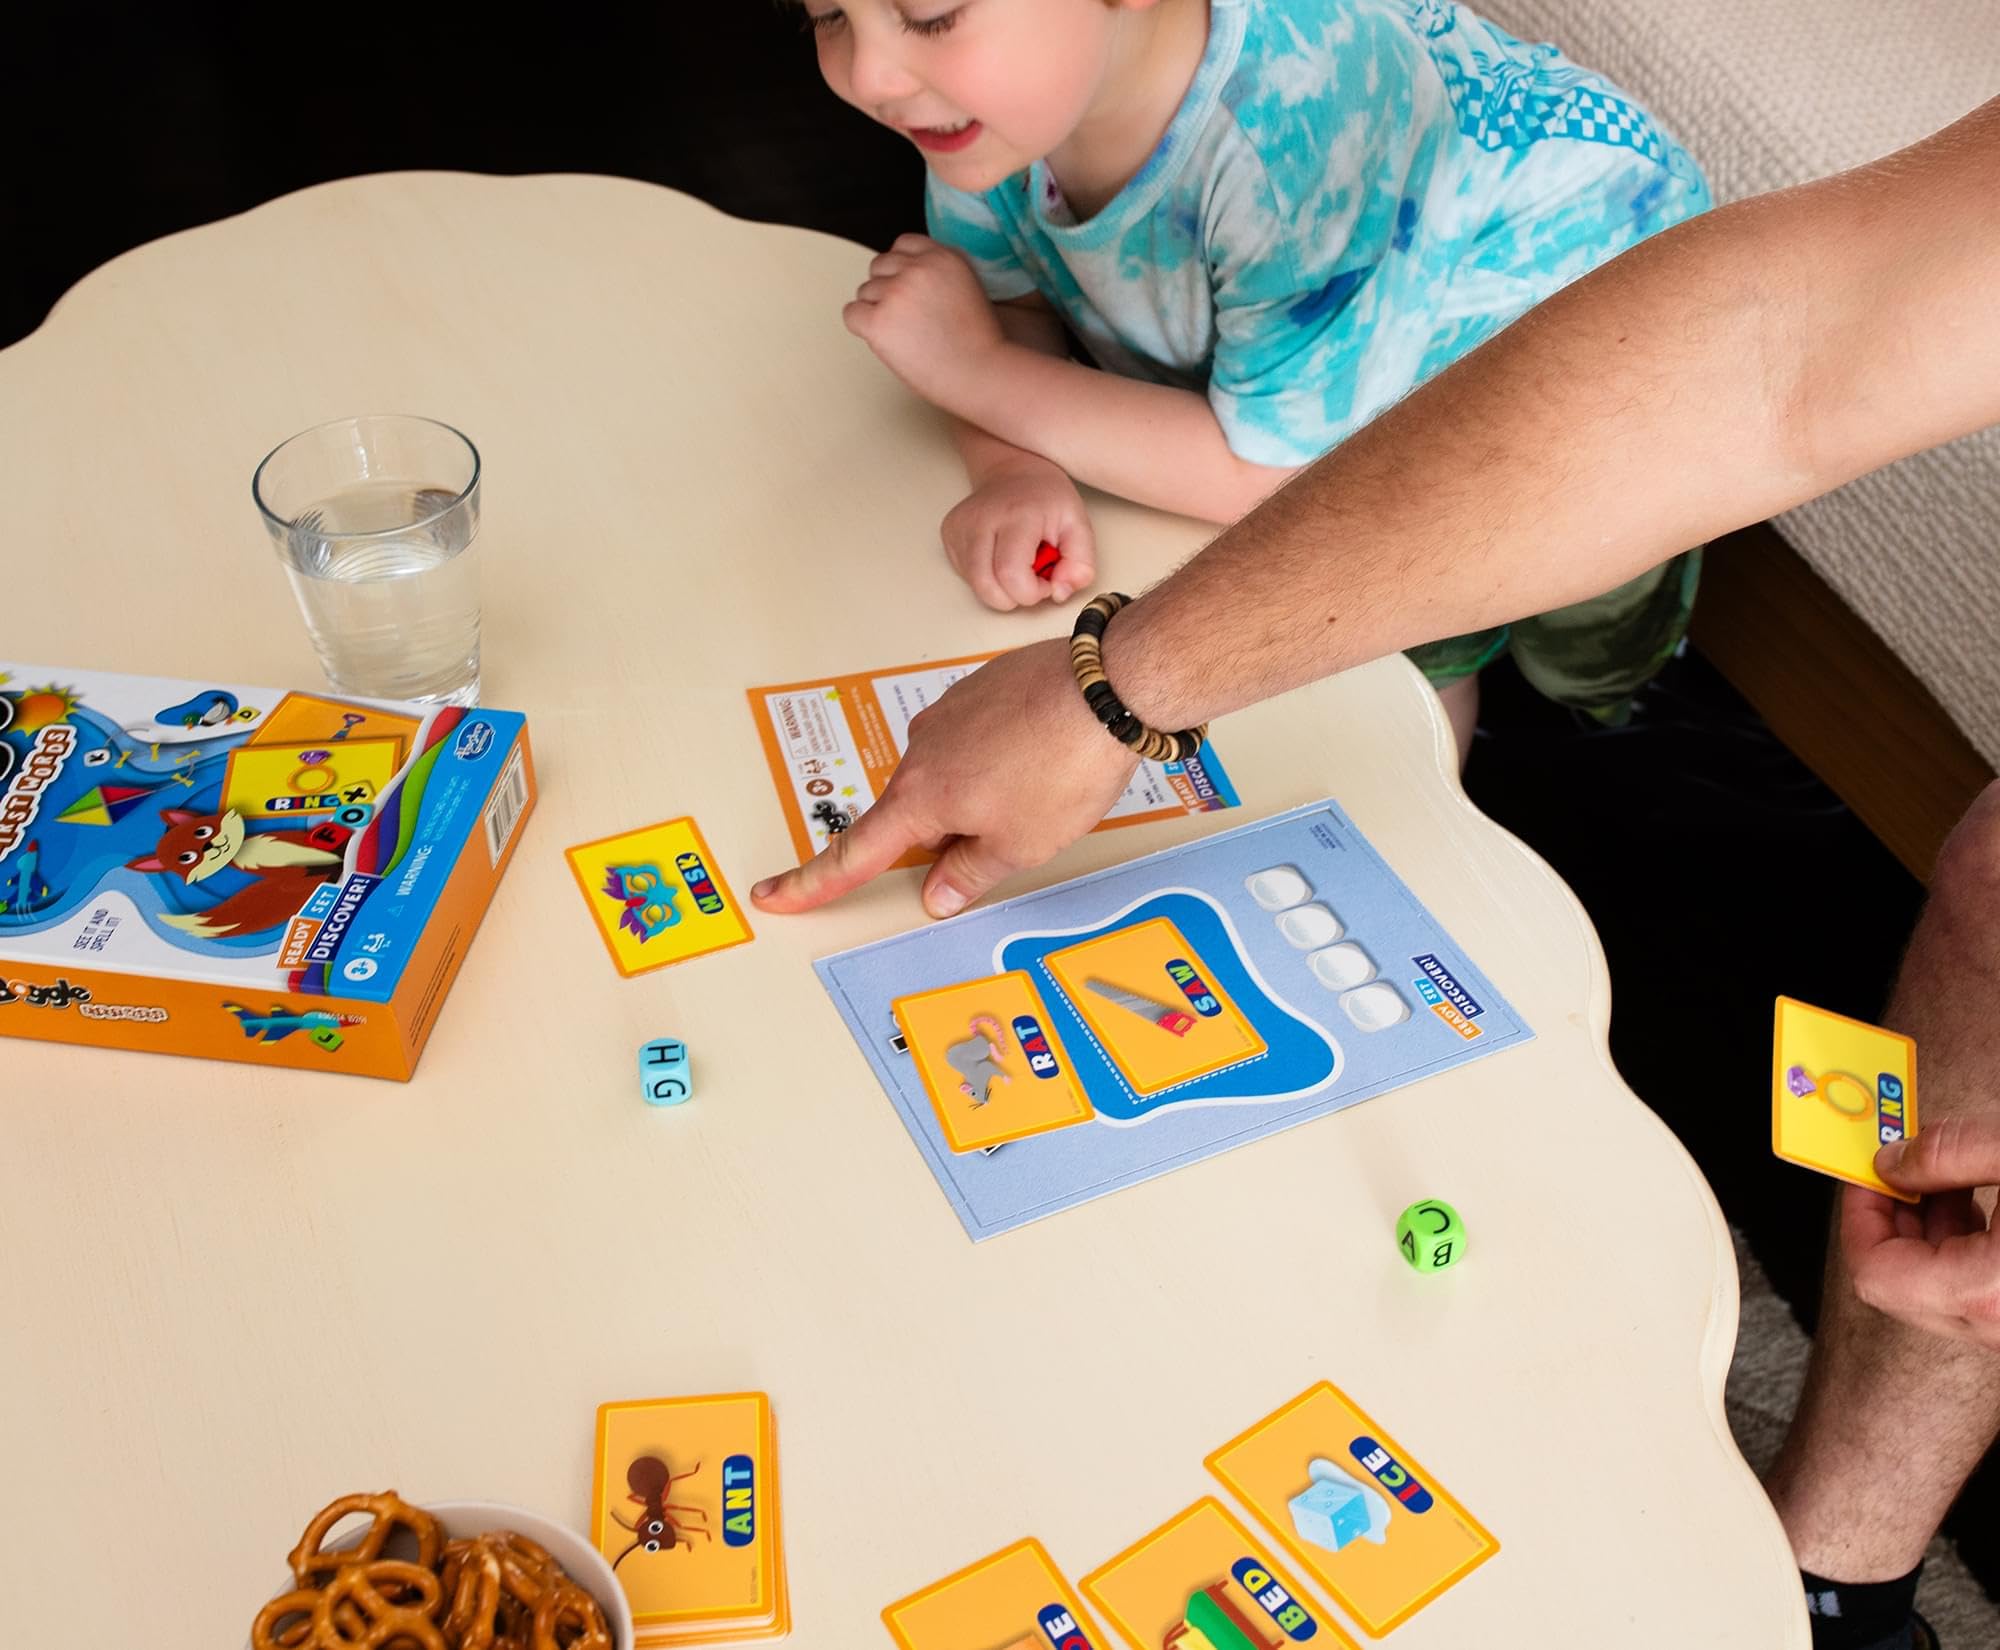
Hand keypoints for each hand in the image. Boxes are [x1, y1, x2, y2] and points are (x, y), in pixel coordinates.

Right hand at [751, 639, 1136, 917]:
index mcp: (920, 797)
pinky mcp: (978, 690)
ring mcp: (948, 713)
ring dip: (980, 794)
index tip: (774, 895)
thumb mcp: (1021, 845)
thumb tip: (937, 894)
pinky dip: (998, 759)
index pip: (855, 854)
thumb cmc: (1064, 766)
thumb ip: (970, 874)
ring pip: (947, 775)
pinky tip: (1041, 758)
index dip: (813, 884)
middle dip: (951, 835)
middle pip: (914, 814)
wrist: (1106, 686)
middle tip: (1013, 836)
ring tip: (1043, 790)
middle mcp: (922, 750)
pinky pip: (974, 739)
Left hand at [844, 234, 1003, 411]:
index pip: (903, 244)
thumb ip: (938, 275)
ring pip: (864, 292)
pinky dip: (862, 328)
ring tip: (906, 337)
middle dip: (886, 290)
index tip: (908, 292)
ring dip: (877, 312)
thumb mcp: (968, 289)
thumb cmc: (977, 345)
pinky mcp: (879, 320)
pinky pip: (851, 314)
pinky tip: (886, 342)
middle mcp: (919, 268)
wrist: (982, 374)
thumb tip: (901, 276)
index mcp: (944, 256)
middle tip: (906, 320)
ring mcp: (897, 292)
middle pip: (879, 266)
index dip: (900, 269)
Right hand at [942, 458, 1096, 607]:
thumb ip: (1081, 564)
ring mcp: (960, 526)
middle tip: (1031, 578)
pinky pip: (966, 575)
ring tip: (1016, 564)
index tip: (1045, 582)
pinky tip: (999, 557)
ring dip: (1000, 588)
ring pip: (975, 585)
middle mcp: (982, 519)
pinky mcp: (949, 534)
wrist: (1014, 471)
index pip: (1011, 575)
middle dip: (1013, 597)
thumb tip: (1060, 592)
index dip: (1031, 593)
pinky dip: (986, 577)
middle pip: (986, 586)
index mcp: (1018, 515)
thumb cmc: (1046, 498)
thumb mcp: (1079, 526)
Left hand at [1843, 1117, 1999, 1349]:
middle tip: (1900, 1165)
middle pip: (1902, 1279)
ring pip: (1940, 1284)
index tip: (1863, 1174)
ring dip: (1931, 1225)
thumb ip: (1949, 1152)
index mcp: (1986, 1291)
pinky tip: (1978, 1199)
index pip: (1873, 1271)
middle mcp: (1999, 1323)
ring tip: (1948, 1174)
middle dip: (1894, 1213)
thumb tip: (1894, 1160)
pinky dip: (1965, 1242)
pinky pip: (1976, 1286)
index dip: (1858, 1215)